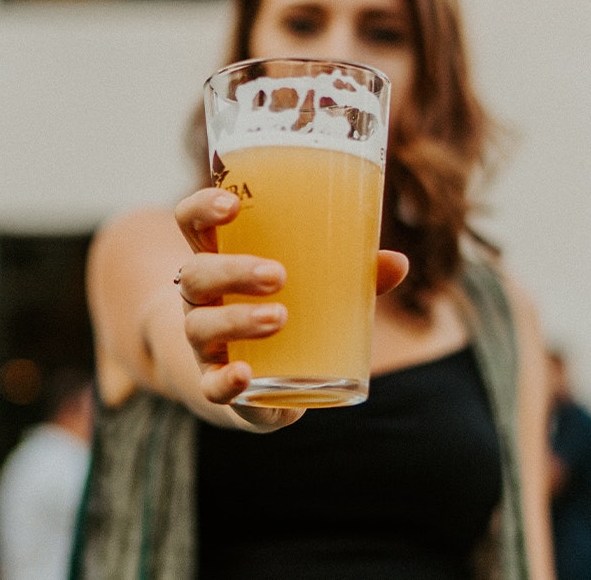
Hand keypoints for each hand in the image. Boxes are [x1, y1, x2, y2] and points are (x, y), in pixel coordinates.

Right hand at [173, 188, 408, 428]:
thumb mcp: (316, 287)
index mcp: (221, 259)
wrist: (262, 383)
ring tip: (280, 318)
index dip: (202, 208)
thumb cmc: (290, 312)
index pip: (192, 223)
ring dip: (238, 319)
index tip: (232, 205)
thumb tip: (398, 263)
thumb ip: (352, 273)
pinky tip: (245, 374)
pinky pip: (210, 385)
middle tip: (277, 274)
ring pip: (200, 326)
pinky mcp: (217, 385)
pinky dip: (225, 380)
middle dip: (233, 270)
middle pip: (195, 273)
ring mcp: (204, 343)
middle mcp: (202, 299)